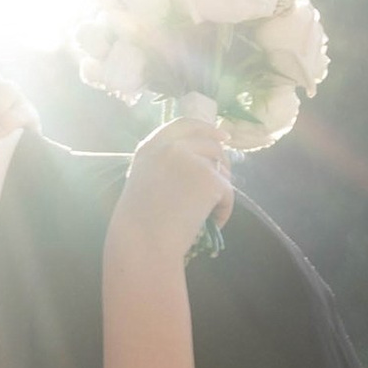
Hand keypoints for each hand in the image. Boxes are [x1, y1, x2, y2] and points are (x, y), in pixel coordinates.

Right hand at [120, 111, 229, 250]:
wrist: (144, 244)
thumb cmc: (139, 223)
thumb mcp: (143, 180)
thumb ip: (164, 164)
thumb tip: (199, 161)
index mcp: (151, 147)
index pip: (184, 124)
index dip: (206, 128)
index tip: (221, 136)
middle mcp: (171, 146)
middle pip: (210, 143)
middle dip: (222, 160)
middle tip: (224, 179)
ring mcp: (191, 160)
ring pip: (222, 167)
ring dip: (221, 187)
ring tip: (208, 211)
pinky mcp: (210, 178)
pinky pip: (228, 192)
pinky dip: (224, 210)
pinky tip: (211, 223)